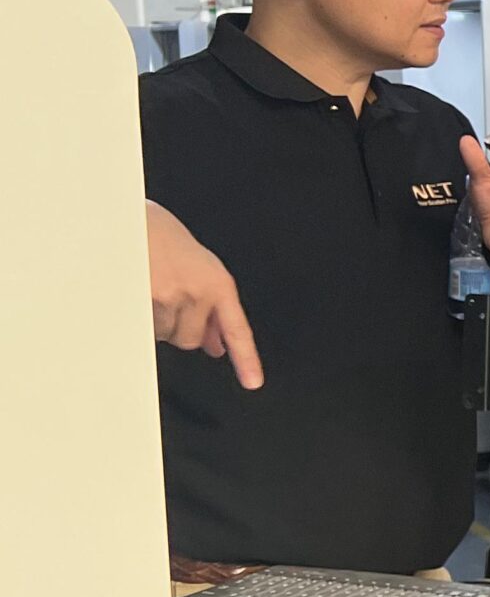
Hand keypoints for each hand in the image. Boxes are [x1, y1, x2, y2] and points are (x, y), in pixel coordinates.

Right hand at [145, 201, 262, 387]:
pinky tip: (135, 292)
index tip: (254, 382)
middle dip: (177, 329)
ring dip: (154, 321)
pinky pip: (142, 326)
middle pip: (189, 340)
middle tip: (164, 300)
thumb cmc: (161, 237)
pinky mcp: (143, 299)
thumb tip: (217, 346)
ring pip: (163, 334)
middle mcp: (199, 291)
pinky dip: (138, 316)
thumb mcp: (197, 268)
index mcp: (218, 282)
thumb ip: (211, 307)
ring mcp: (170, 297)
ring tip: (148, 287)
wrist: (128, 214)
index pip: (236, 328)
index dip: (246, 358)